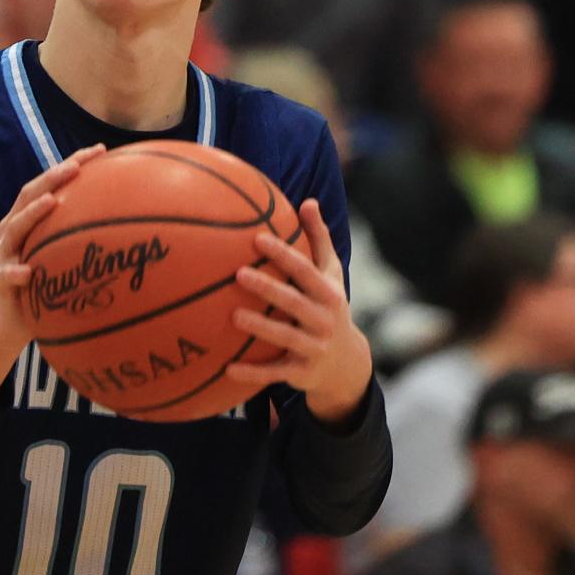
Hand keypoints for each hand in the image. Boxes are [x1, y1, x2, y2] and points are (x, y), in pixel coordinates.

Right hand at [0, 144, 106, 395]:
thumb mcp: (70, 260)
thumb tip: (142, 226)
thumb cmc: (49, 286)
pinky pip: (5, 275)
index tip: (99, 151)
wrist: (14, 321)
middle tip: (74, 168)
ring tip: (51, 202)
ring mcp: (5, 254)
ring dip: (31, 214)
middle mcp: (15, 230)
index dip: (72, 163)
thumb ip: (91, 240)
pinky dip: (15, 272)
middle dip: (52, 178)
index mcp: (31, 219)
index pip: (51, 183)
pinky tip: (28, 273)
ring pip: (13, 229)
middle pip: (29, 195)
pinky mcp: (0, 281)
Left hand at [225, 199, 372, 424]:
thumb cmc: (330, 305)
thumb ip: (319, 238)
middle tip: (238, 274)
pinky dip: (252, 373)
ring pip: (285, 338)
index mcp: (329, 294)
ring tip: (233, 315)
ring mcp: (314, 348)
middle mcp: (324, 321)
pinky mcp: (301, 373)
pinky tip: (227, 368)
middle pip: (294, 303)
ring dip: (261, 328)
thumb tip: (308, 201)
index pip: (305, 271)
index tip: (258, 238)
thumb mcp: (330, 274)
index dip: (283, 255)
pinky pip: (274, 373)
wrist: (347, 364)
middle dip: (269, 288)